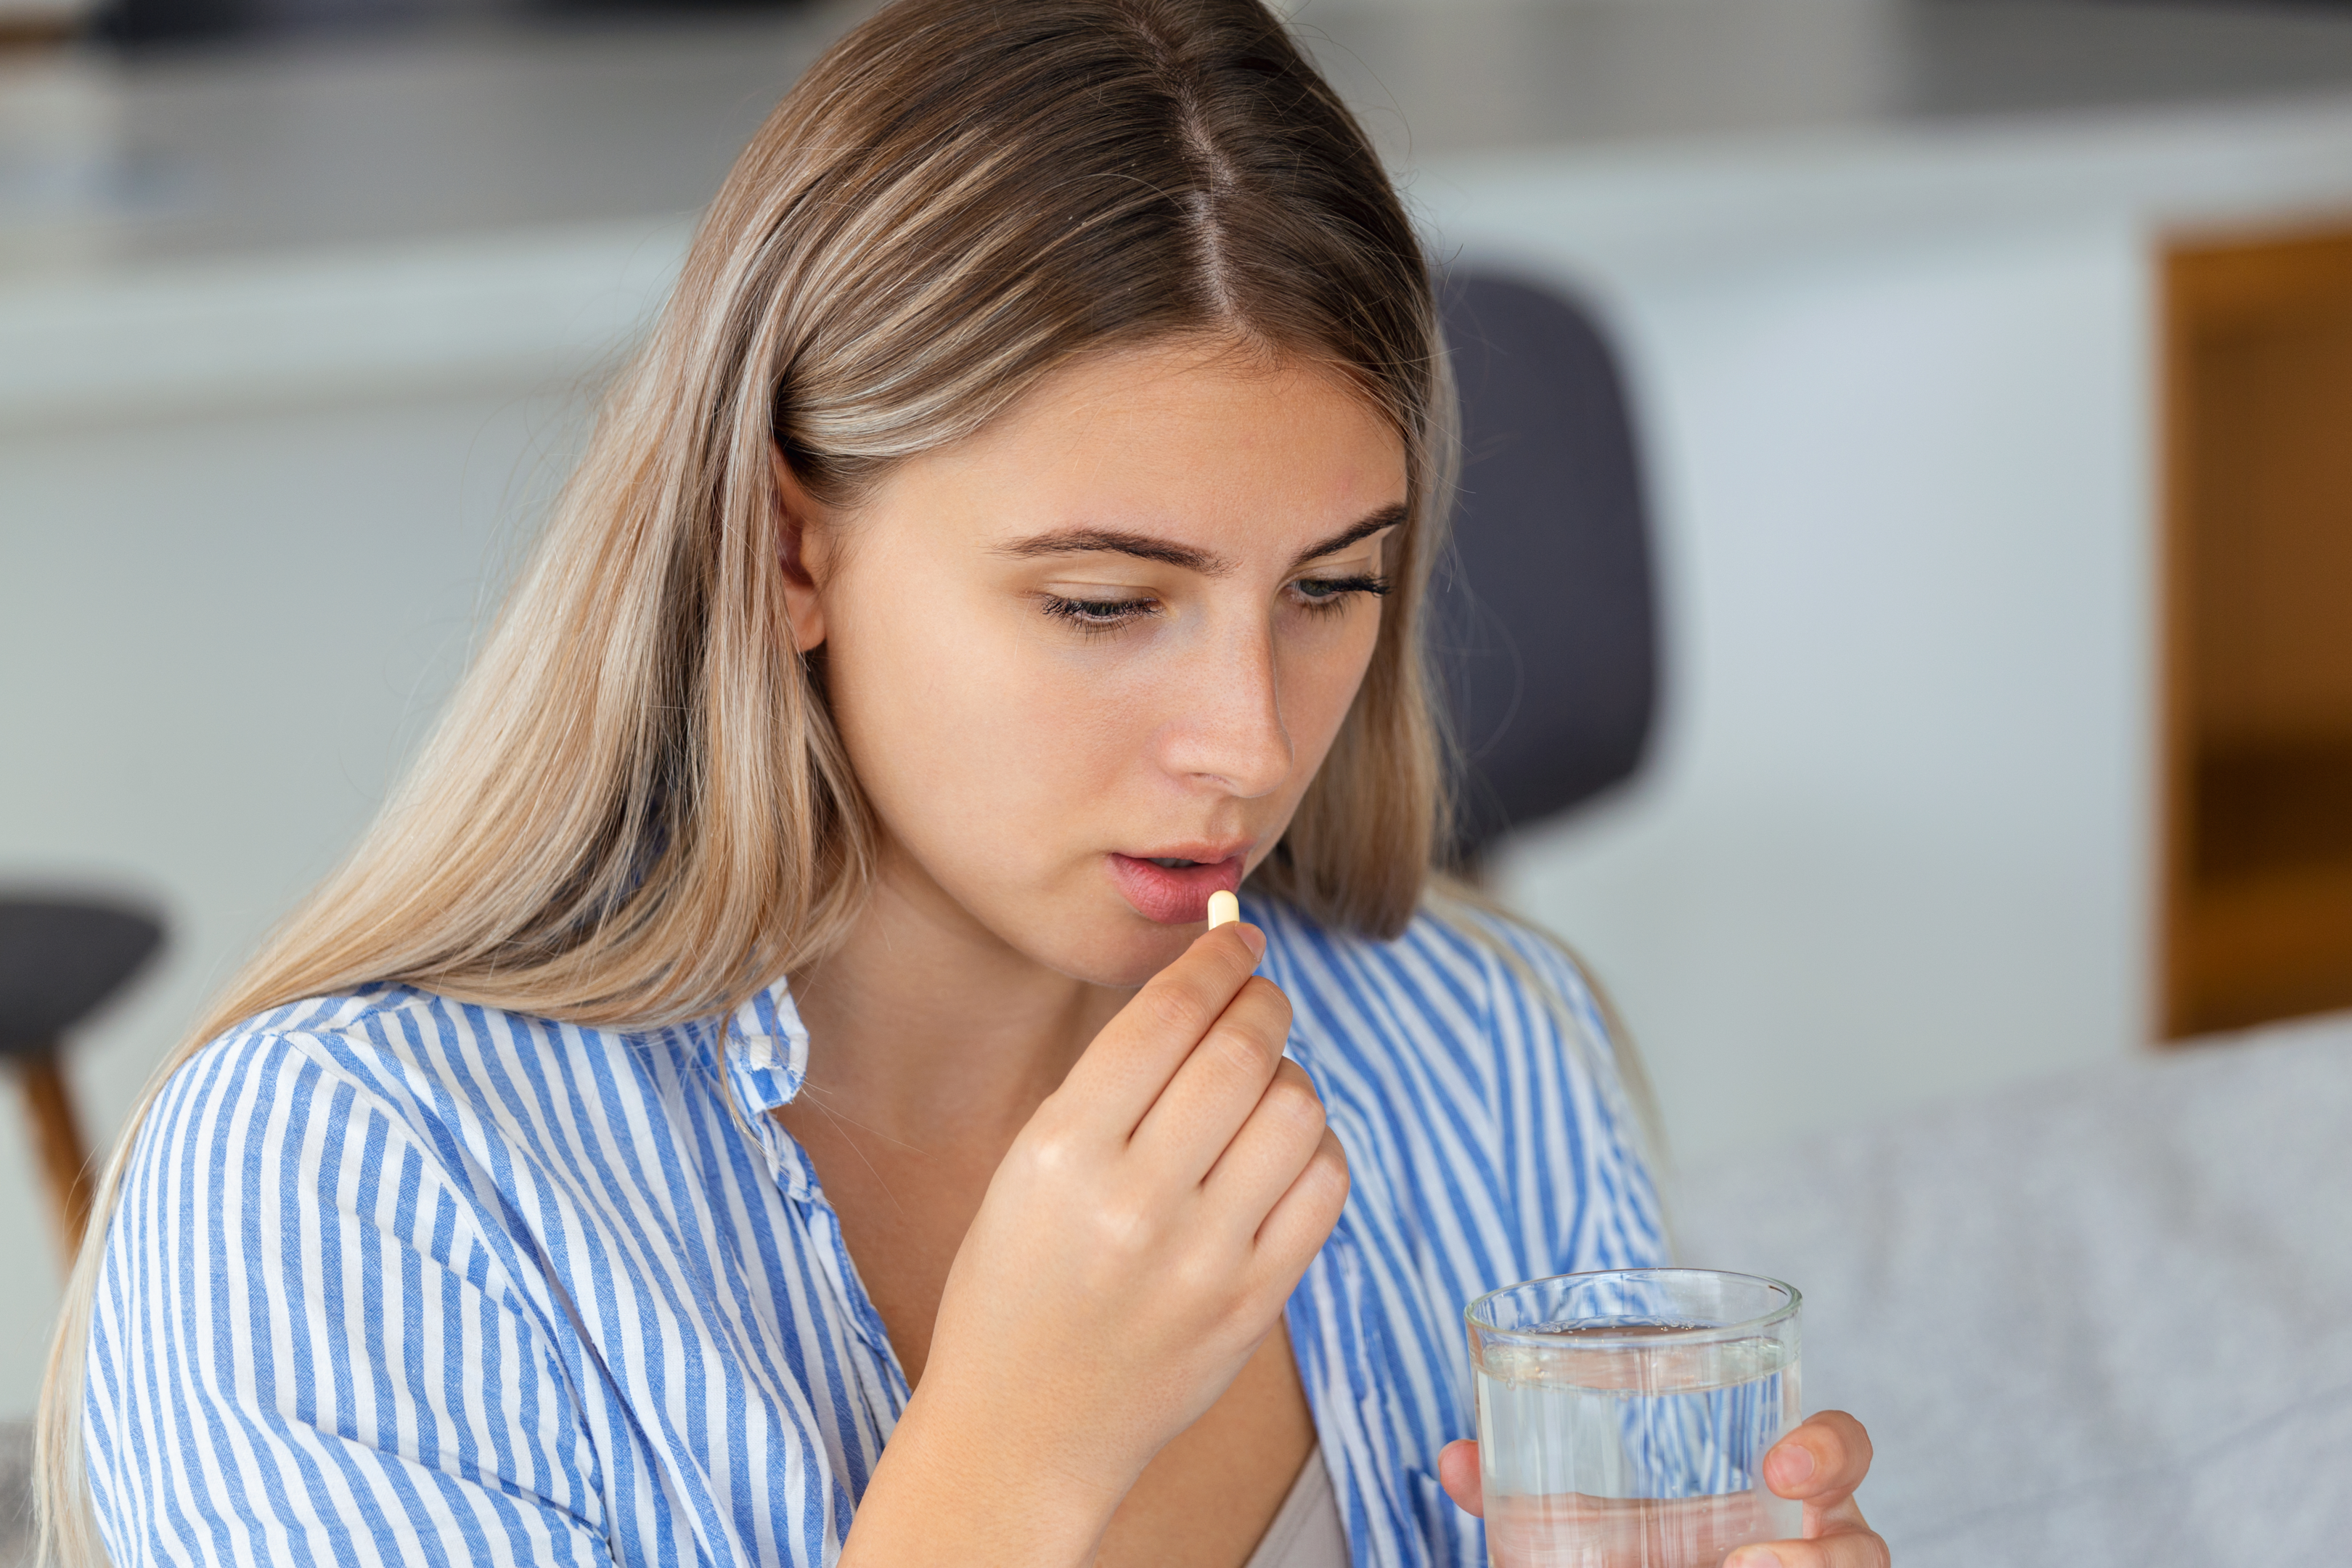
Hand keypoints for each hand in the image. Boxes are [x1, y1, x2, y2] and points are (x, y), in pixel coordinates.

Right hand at [843, 921, 1348, 1564]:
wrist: (1023, 1432)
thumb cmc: (1016, 1286)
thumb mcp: (1028, 1168)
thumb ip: (1114, 1086)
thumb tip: (1207, 988)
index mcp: (1061, 1152)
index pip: (1166, 1016)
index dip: (1216, 959)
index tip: (1239, 937)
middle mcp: (1135, 1201)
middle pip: (1242, 1051)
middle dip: (1263, 1001)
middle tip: (1260, 996)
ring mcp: (1203, 1259)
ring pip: (1297, 1111)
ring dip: (1291, 1075)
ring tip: (1263, 1086)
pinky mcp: (1254, 1305)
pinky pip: (1325, 1187)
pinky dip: (1316, 1148)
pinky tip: (1283, 1152)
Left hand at [1437, 1410, 1888, 1567]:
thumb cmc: (1646, 1556)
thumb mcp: (1592, 1525)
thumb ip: (1524, 1494)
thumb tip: (1451, 1460)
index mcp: (1784, 1492)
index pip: (1840, 1450)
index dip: (1829, 1450)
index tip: (1780, 1467)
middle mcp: (1817, 1545)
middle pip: (1867, 1543)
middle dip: (1831, 1553)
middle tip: (1744, 1560)